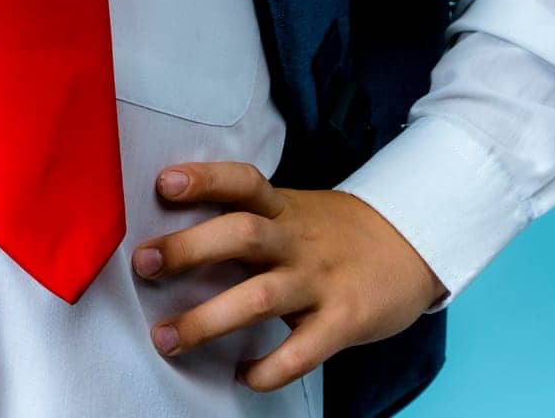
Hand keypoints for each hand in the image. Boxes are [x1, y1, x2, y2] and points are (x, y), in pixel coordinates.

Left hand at [131, 160, 447, 390]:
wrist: (410, 245)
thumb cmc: (333, 232)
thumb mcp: (294, 211)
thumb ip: (248, 218)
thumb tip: (175, 230)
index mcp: (283, 206)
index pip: (243, 181)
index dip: (205, 178)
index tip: (164, 184)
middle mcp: (297, 239)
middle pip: (243, 234)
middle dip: (190, 248)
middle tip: (143, 264)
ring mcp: (320, 280)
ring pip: (261, 296)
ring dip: (209, 319)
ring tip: (166, 338)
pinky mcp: (344, 320)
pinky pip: (304, 350)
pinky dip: (271, 367)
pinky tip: (244, 375)